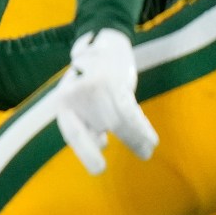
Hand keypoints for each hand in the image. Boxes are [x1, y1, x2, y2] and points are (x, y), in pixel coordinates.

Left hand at [54, 28, 157, 173]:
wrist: (103, 44)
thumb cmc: (93, 80)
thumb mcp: (82, 101)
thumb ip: (88, 121)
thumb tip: (100, 145)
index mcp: (64, 104)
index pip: (72, 133)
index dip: (86, 152)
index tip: (100, 170)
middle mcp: (75, 95)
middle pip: (103, 126)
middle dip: (125, 142)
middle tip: (143, 154)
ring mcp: (93, 86)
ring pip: (118, 120)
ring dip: (137, 138)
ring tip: (149, 148)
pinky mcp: (112, 80)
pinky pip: (130, 110)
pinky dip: (142, 127)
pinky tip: (152, 139)